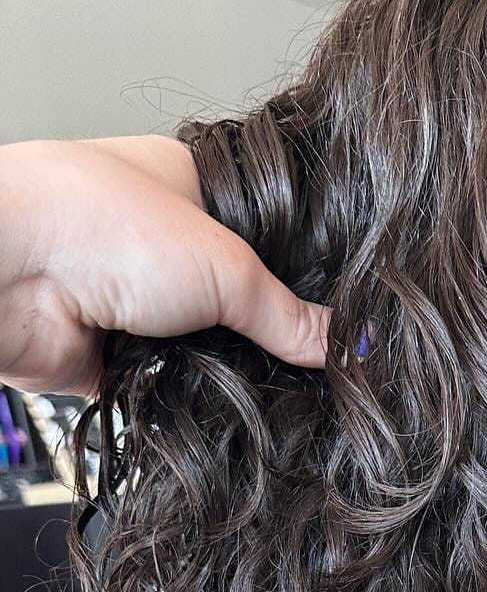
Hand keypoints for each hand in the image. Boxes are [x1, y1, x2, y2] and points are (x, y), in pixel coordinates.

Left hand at [0, 135, 328, 395]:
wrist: (7, 274)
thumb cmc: (99, 223)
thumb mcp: (227, 265)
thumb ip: (290, 315)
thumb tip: (347, 345)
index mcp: (191, 187)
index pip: (270, 234)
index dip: (308, 273)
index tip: (348, 313)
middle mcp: (163, 242)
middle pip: (242, 298)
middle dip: (269, 331)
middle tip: (320, 362)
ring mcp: (139, 300)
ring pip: (211, 347)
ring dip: (231, 367)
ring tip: (275, 386)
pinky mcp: (119, 357)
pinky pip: (177, 388)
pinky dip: (194, 397)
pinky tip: (223, 404)